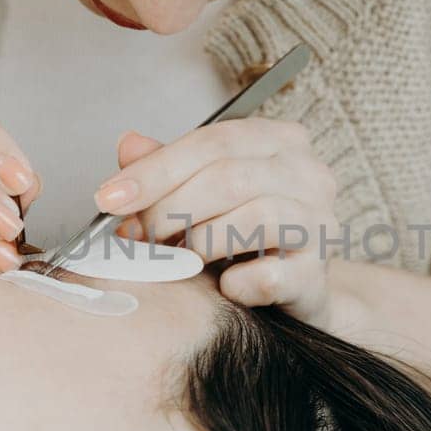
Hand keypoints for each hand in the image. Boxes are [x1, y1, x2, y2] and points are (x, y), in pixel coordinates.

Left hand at [99, 120, 338, 324]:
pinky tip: (221, 286)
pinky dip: (234, 283)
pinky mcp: (317, 274)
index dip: (156, 170)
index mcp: (281, 141)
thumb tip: (128, 147)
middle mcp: (309, 174)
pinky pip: (268, 276)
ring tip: (176, 259)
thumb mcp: (206, 192)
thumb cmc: (250, 236)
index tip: (109, 197)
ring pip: (253, 218)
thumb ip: (170, 169)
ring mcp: (320, 223)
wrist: (297, 289)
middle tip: (134, 236)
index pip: (213, 142)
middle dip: (169, 209)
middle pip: (229, 178)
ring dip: (199, 242)